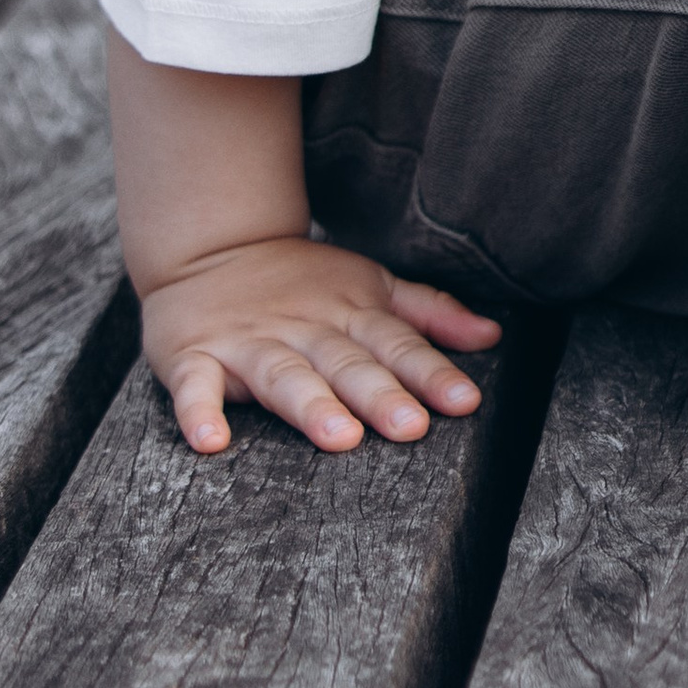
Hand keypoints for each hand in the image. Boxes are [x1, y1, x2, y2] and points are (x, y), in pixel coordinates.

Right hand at [139, 234, 501, 457]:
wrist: (211, 247)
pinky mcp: (194, 356)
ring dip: (311, 405)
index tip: (465, 402)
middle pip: (347, 363)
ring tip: (339, 437)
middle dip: (380, 394)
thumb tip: (492, 336)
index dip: (431, 372)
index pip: (398, 344)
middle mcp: (305, 328)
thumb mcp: (372, 286)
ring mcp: (249, 343)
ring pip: (284, 376)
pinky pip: (195, 386)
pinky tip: (211, 440)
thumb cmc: (303, 282)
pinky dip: (200, 411)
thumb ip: (428, 315)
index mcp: (350, 313)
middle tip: (410, 427)